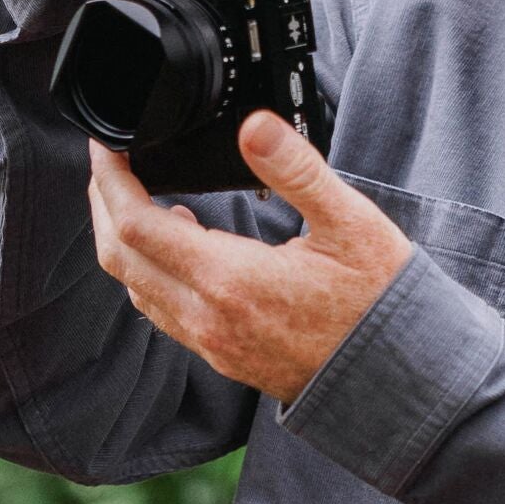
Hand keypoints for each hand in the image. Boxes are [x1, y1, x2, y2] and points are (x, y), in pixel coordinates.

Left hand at [87, 112, 413, 403]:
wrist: (400, 378)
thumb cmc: (381, 303)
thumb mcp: (350, 224)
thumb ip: (297, 170)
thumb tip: (254, 125)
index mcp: (230, 280)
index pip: (134, 225)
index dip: (110, 179)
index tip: (108, 146)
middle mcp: (208, 318)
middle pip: (118, 258)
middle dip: (103, 205)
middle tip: (110, 165)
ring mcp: (212, 343)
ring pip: (136, 287)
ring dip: (124, 241)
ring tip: (137, 197)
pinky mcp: (223, 357)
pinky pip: (163, 312)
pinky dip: (151, 272)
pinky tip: (180, 247)